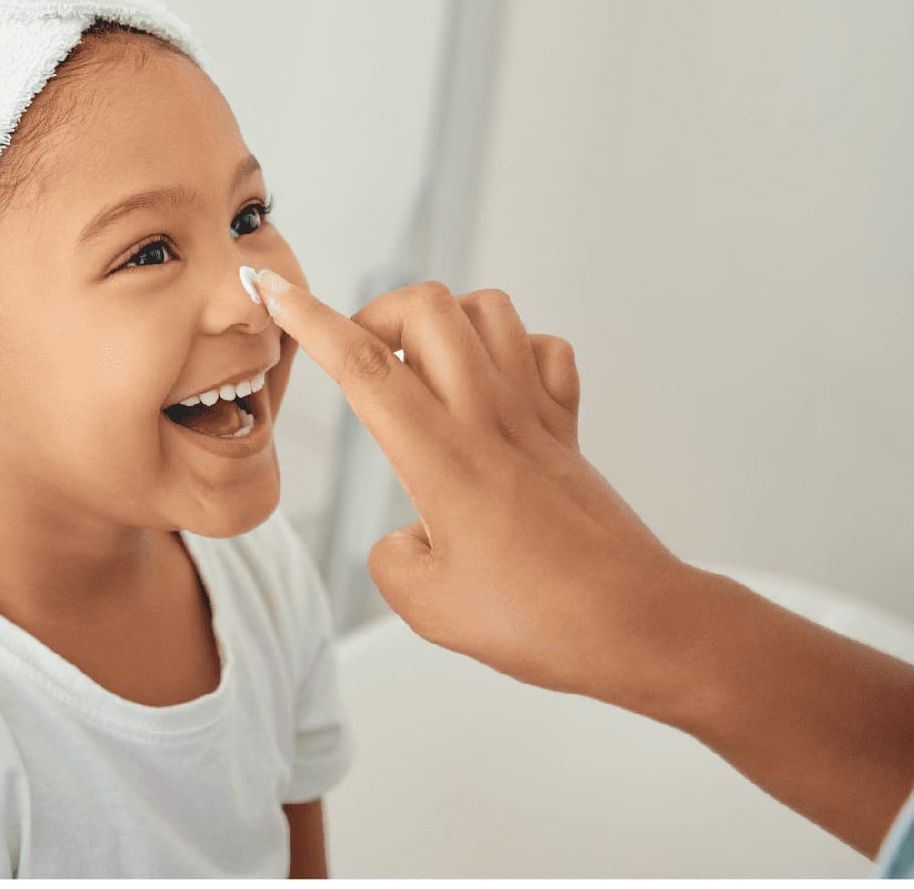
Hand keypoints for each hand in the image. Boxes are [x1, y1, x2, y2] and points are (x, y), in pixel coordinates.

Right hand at [255, 271, 709, 712]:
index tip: (275, 291)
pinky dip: (513, 352)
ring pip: (489, 310)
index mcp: (441, 457)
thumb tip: (409, 534)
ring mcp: (536, 416)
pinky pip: (543, 352)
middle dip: (377, 312)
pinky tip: (494, 391)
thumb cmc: (539, 621)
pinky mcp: (569, 429)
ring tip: (424, 369)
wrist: (638, 622)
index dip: (310, 321)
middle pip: (427, 308)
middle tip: (362, 360)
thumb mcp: (426, 606)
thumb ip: (390, 559)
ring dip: (444, 320)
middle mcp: (489, 418)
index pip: (364, 366)